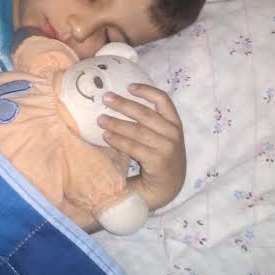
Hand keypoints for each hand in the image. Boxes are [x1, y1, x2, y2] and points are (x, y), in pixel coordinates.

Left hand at [98, 84, 185, 211]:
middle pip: (145, 114)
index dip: (146, 91)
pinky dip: (118, 140)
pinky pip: (134, 147)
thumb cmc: (159, 157)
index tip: (128, 86)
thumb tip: (120, 102)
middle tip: (105, 98)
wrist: (167, 188)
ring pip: (137, 130)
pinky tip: (106, 136)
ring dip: (116, 123)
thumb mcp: (161, 137)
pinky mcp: (158, 162)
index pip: (163, 100)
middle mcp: (173, 134)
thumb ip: (149, 122)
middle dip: (123, 104)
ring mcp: (167, 148)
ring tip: (100, 119)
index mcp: (174, 123)